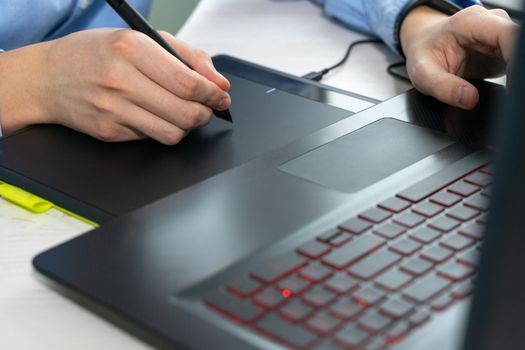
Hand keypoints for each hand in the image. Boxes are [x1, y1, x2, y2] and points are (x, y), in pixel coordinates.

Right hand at [0, 29, 230, 143]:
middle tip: (208, 108)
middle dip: (206, 113)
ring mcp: (113, 110)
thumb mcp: (139, 38)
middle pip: (185, 112)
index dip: (213, 94)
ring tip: (184, 113)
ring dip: (188, 126)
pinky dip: (162, 129)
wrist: (46, 78)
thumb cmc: (95, 53)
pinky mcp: (109, 132)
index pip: (188, 82)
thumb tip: (219, 82)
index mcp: (131, 48)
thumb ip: (185, 55)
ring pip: (173, 133)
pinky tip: (155, 116)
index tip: (221, 95)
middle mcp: (121, 80)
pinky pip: (151, 138)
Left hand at [400, 5, 518, 108]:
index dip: (516, 59)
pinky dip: (513, 76)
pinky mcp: (502, 49)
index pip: (507, 34)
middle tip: (510, 93)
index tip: (513, 82)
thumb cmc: (423, 54)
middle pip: (518, 44)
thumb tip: (469, 99)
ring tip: (506, 92)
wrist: (423, 45)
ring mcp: (498, 35)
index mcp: (470, 23)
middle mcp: (489, 23)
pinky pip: (516, 61)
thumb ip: (444, 88)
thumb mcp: (423, 75)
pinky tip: (505, 88)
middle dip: (516, 70)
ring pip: (518, 53)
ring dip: (515, 74)